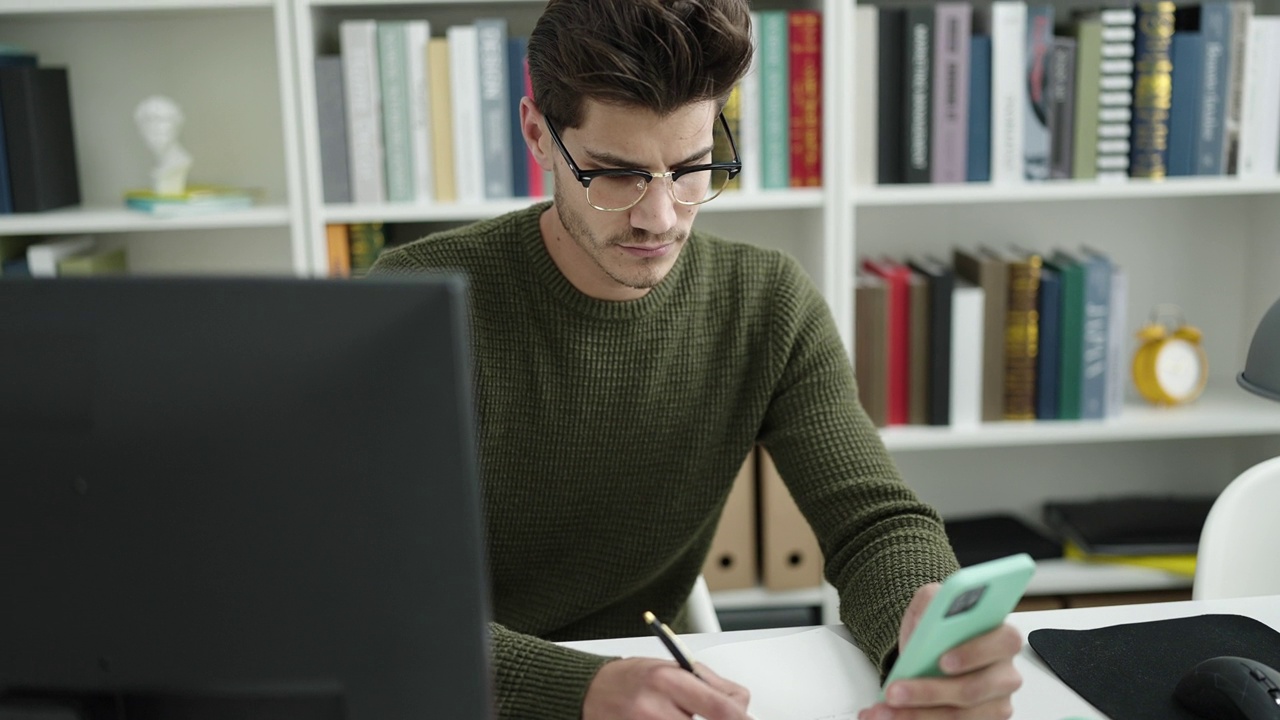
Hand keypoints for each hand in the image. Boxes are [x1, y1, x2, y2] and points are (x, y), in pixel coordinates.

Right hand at [583, 656, 751, 719]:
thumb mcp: (669, 668)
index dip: (741, 718)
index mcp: (668, 680)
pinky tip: (674, 718)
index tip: (749, 719)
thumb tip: (740, 706)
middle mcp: (655, 708)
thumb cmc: (630, 678)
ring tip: (683, 714)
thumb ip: (706, 685)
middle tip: (722, 718)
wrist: (588, 692)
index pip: (720, 708)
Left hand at [859, 583, 1023, 719]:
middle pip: (973, 689)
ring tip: (886, 708)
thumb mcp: (931, 604)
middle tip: (895, 691)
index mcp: (1001, 637)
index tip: (942, 661)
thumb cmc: (939, 631)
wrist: (930, 654)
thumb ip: (933, 600)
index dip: (974, 652)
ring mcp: (995, 703)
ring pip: (959, 715)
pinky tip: (893, 716)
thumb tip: (931, 612)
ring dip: (916, 714)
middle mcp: (1004, 673)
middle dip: (929, 692)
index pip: (1003, 642)